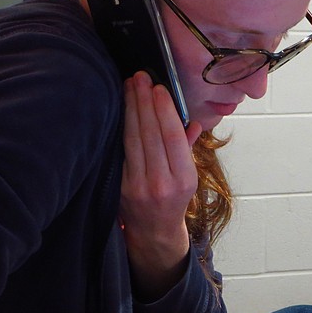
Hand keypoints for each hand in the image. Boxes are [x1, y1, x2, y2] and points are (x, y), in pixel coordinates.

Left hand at [120, 71, 202, 299]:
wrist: (154, 235)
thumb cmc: (175, 201)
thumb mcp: (190, 178)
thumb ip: (188, 148)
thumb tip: (191, 122)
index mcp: (184, 179)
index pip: (172, 138)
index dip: (164, 111)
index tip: (159, 88)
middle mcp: (161, 183)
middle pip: (150, 134)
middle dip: (144, 102)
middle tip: (140, 77)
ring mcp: (137, 185)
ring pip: (133, 139)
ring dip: (130, 108)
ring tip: (129, 85)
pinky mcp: (120, 186)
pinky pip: (122, 150)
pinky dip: (121, 126)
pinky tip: (120, 109)